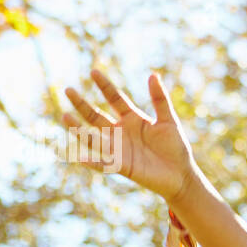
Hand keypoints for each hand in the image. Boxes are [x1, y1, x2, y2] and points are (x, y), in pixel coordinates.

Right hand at [62, 68, 198, 203]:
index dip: (105, 86)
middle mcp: (121, 132)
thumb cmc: (176, 147)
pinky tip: (80, 158)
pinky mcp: (121, 166)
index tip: (94, 71)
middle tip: (68, 90)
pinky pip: (103, 163)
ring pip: (94, 138)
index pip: (115, 99)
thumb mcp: (169, 120)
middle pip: (96, 116)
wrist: (181, 175)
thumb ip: (160, 100)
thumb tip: (152, 75)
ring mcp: (119, 149)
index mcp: (132, 118)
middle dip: (82, 104)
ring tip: (64, 116)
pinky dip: (92, 162)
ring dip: (78, 129)